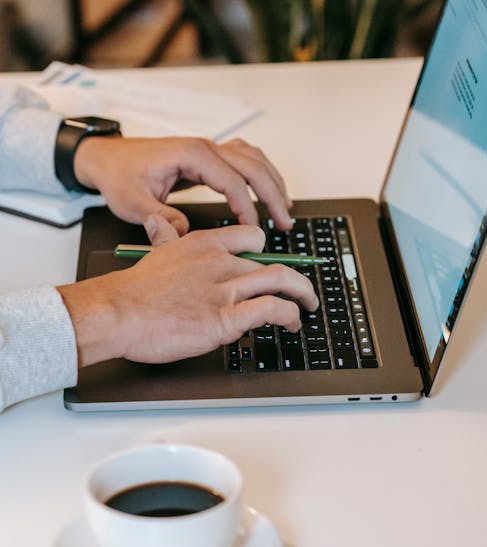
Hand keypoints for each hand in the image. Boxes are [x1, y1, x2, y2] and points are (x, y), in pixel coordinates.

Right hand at [57, 225, 317, 367]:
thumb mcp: (153, 253)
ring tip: (307, 306)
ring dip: (302, 295)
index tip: (273, 263)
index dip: (267, 252)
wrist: (118, 313)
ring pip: (281, 281)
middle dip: (293, 280)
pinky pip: (272, 309)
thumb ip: (165, 237)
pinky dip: (289, 315)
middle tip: (301, 291)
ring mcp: (225, 289)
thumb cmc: (133, 292)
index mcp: (204, 245)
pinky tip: (290, 323)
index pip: (251, 237)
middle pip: (272, 263)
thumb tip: (161, 223)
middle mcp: (220, 262)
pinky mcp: (227, 317)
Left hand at [73, 135, 293, 243]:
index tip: (252, 232)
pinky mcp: (207, 156)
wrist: (106, 158)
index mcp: (190, 154)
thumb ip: (158, 219)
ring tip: (285, 210)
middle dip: (273, 195)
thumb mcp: (131, 202)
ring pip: (254, 159)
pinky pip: (245, 158)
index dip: (246, 208)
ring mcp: (208, 148)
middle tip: (284, 223)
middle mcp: (204, 146)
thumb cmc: (118, 176)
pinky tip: (269, 190)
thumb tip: (185, 233)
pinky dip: (262, 174)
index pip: (232, 180)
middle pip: (253, 166)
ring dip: (273, 182)